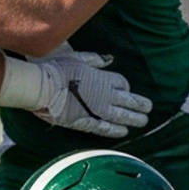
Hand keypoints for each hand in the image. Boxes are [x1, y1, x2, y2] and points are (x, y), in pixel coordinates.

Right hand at [35, 52, 152, 137]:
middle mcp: (105, 95)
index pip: (122, 83)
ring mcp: (97, 110)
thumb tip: (106, 60)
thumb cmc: (54, 70)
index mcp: (102, 78)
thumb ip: (92, 59)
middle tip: (148, 108)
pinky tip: (124, 132)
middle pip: (129, 100)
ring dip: (134, 119)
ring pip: (122, 116)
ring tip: (143, 121)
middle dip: (140, 104)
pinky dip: (116, 130)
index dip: (125, 87)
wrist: (40, 87)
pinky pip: (106, 128)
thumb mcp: (74, 57)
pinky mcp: (86, 122)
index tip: (125, 90)